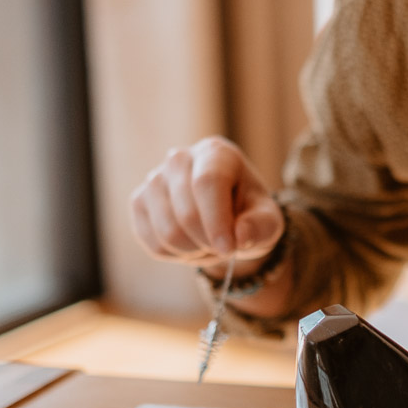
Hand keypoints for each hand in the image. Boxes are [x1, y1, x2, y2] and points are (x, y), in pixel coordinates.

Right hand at [128, 136, 285, 273]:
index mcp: (216, 152)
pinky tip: (191, 244)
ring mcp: (154, 179)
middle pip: (186, 212)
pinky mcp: (139, 202)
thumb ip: (260, 226)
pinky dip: (175, 255)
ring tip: (209, 243)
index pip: (207, 182)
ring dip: (193, 250)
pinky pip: (153, 243)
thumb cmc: (249, 214)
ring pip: (167, 232)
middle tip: (225, 245)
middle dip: (209, 241)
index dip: (217, 220)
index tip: (229, 248)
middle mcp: (180, 158)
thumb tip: (241, 236)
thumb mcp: (268, 220)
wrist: (226, 218)